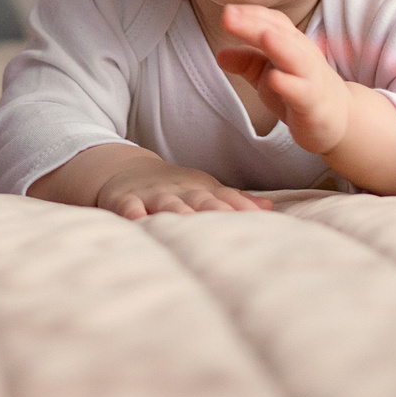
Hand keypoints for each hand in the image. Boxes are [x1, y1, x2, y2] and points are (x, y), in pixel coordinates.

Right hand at [89, 154, 272, 219]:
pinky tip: (139, 223)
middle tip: (231, 225)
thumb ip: (235, 201)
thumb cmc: (175, 187)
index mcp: (201, 189)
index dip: (242, 208)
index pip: (225, 199)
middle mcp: (179, 191)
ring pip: (167, 205)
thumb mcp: (204, 189)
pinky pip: (129, 207)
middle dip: (215, 212)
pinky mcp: (125, 199)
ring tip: (189, 227)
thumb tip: (270, 208)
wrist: (126, 169)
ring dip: (178, 214)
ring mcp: (152, 195)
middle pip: (199, 201)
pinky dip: (134, 214)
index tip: (261, 219)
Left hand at [214, 4, 352, 152]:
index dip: (250, 13)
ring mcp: (310, 78)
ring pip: (296, 58)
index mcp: (291, 43)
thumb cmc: (300, 89)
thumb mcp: (268, 75)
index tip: (228, 9)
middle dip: (255, 23)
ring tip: (262, 36)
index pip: (272, 21)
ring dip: (279, 46)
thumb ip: (247, 62)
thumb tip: (220, 54)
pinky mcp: (314, 103)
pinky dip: (289, 85)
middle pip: (280, 33)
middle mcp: (302, 55)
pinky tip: (273, 79)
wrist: (339, 118)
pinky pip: (302, 92)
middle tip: (228, 15)